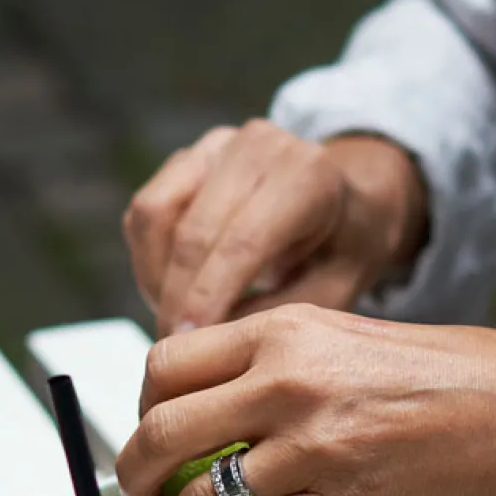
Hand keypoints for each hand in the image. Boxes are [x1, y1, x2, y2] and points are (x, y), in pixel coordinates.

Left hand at [116, 305, 495, 495]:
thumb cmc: (438, 374)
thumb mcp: (339, 335)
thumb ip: (269, 361)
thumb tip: (202, 403)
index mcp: (281, 331)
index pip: (165, 365)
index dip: (141, 407)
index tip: (149, 431)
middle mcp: (285, 384)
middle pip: (162, 432)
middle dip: (134, 474)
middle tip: (136, 494)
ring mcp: (311, 449)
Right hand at [122, 121, 427, 336]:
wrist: (349, 198)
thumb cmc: (345, 248)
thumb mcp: (335, 290)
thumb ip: (277, 314)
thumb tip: (208, 339)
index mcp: (307, 176)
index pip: (241, 241)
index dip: (206, 296)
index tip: (186, 343)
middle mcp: (258, 147)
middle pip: (192, 231)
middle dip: (176, 299)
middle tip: (175, 349)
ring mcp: (217, 145)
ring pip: (154, 215)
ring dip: (155, 277)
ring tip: (178, 320)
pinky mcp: (188, 157)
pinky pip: (146, 212)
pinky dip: (150, 259)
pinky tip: (175, 291)